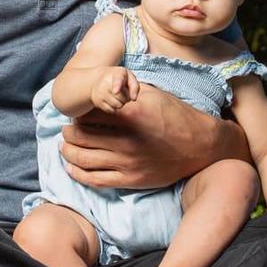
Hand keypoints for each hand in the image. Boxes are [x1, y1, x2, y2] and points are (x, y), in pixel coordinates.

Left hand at [60, 85, 248, 189]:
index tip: (77, 111)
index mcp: (131, 115)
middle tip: (67, 127)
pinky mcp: (131, 180)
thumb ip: (125, 91)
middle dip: (69, 131)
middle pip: (81, 136)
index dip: (78, 112)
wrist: (201, 146)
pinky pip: (95, 179)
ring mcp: (128, 163)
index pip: (89, 113)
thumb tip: (102, 86)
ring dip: (68, 151)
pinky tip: (70, 166)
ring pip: (83, 158)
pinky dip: (77, 172)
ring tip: (65, 144)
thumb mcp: (152, 94)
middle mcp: (127, 140)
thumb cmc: (176, 115)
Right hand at [91, 66, 138, 112]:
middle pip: (123, 98)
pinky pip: (112, 110)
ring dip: (121, 103)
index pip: (118, 80)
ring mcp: (100, 93)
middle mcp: (106, 83)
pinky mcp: (98, 102)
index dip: (117, 86)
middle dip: (126, 97)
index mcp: (116, 73)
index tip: (115, 91)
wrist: (97, 79)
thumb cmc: (117, 78)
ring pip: (118, 105)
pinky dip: (114, 107)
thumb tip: (133, 98)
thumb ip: (135, 85)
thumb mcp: (128, 76)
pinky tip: (111, 99)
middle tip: (122, 91)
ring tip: (117, 95)